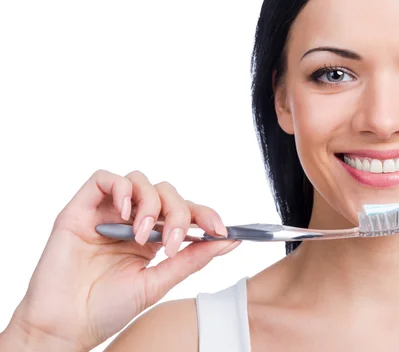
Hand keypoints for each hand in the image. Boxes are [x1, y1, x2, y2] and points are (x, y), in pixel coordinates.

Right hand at [3, 170, 239, 350]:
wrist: (65, 326)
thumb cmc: (106, 309)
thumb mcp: (157, 283)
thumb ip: (191, 259)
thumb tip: (229, 241)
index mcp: (153, 238)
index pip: (185, 212)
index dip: (206, 215)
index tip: (223, 230)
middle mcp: (132, 221)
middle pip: (167, 193)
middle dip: (179, 213)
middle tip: (174, 242)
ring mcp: (107, 213)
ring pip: (140, 181)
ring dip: (151, 203)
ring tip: (143, 234)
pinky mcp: (81, 209)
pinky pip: (104, 178)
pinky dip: (120, 189)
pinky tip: (124, 214)